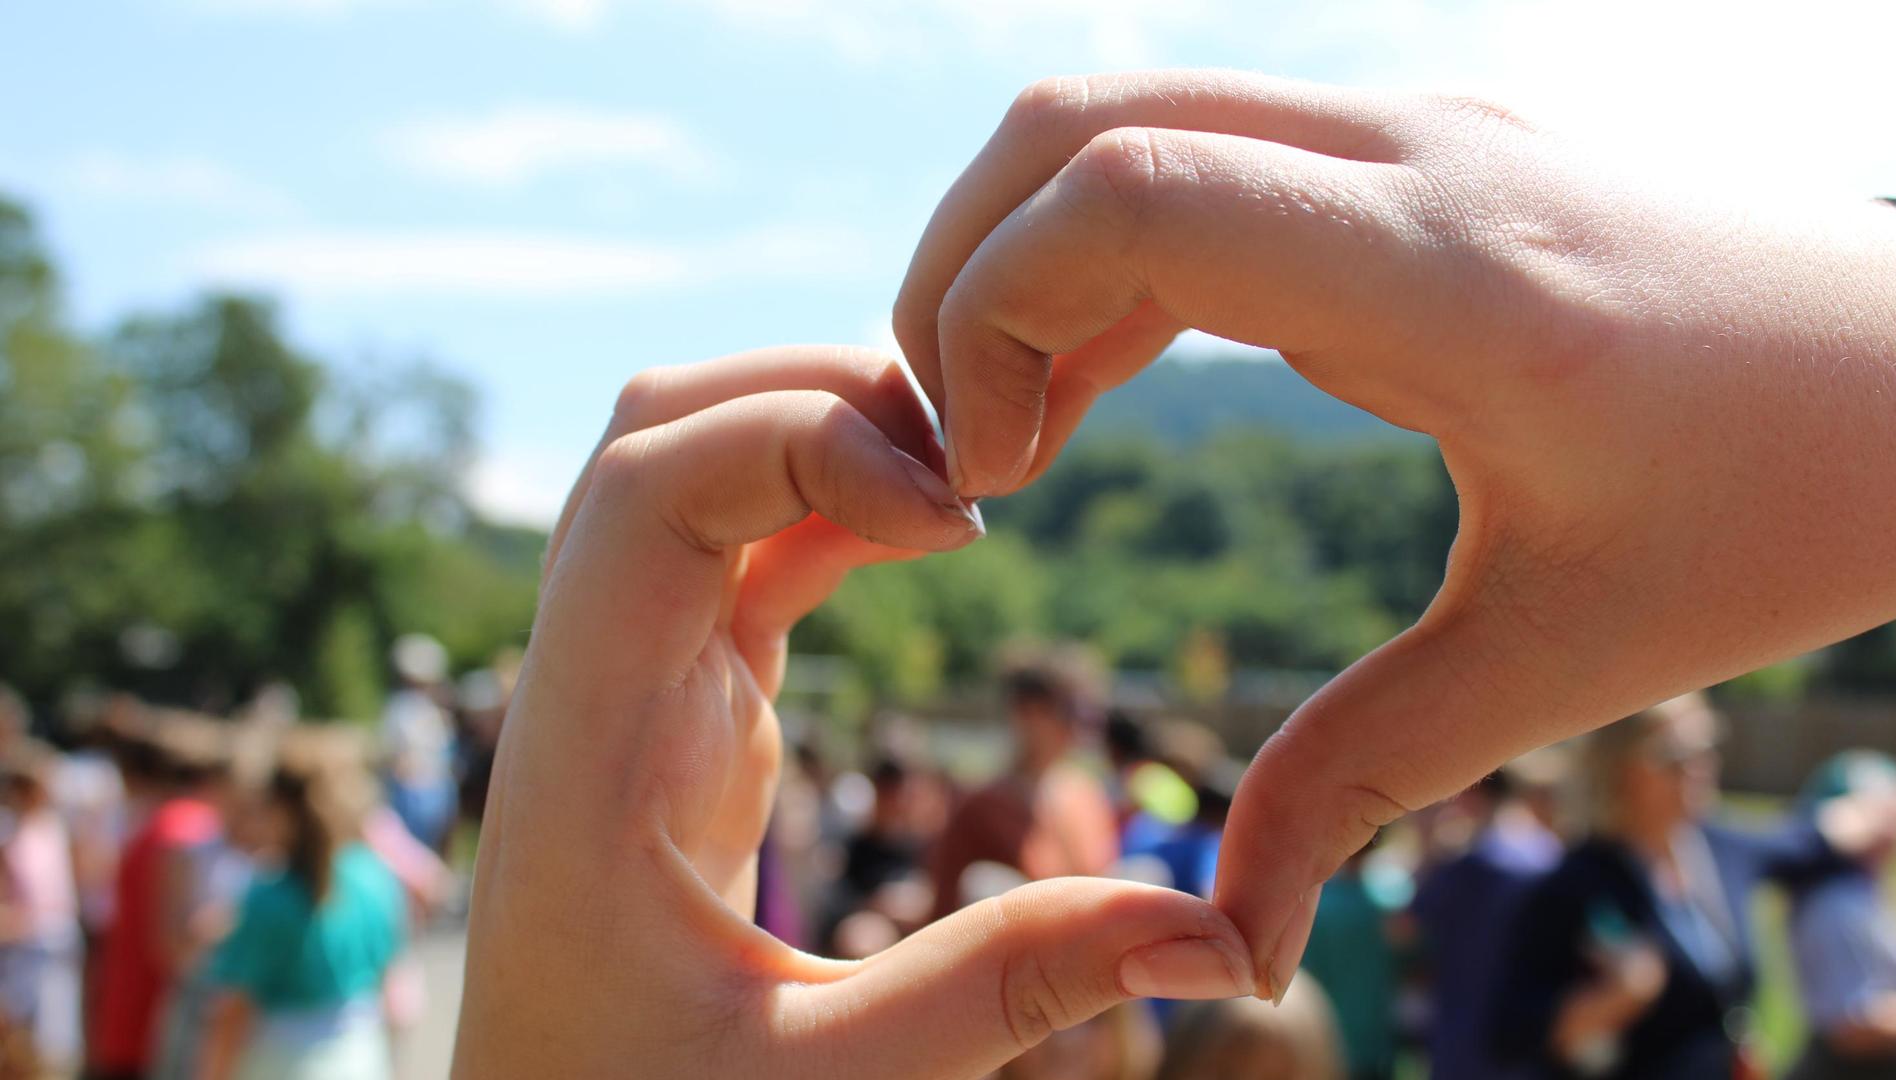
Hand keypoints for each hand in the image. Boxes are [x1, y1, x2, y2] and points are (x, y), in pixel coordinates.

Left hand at [452, 346, 1254, 1078]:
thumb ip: (1005, 991)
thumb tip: (1215, 933)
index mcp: (584, 753)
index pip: (649, 490)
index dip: (804, 444)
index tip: (962, 526)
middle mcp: (592, 684)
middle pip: (660, 431)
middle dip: (819, 393)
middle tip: (983, 461)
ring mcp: (637, 682)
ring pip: (701, 468)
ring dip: (831, 437)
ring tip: (978, 485)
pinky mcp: (686, 704)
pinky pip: (751, 550)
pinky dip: (842, 507)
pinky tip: (943, 532)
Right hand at [892, 69, 1895, 995]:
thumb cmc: (1793, 508)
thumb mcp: (1564, 657)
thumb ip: (1360, 781)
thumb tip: (1231, 942)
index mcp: (1449, 276)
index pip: (1117, 194)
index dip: (986, 321)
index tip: (998, 483)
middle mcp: (1419, 150)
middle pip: (1071, 122)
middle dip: (957, 278)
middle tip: (969, 451)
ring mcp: (1422, 120)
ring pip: (1122, 115)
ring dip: (1027, 259)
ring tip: (1025, 430)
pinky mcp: (1421, 139)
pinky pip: (1204, 149)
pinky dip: (1110, 251)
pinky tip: (1113, 380)